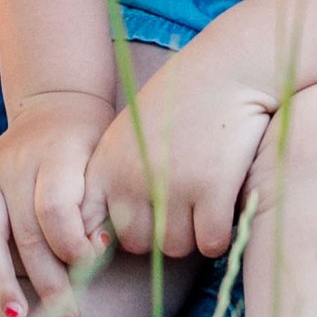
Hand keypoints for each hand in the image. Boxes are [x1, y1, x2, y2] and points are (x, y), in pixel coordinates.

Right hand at [0, 92, 115, 316]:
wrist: (55, 108)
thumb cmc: (90, 150)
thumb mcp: (104, 166)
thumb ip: (99, 206)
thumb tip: (95, 254)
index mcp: (55, 156)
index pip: (56, 210)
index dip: (75, 246)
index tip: (94, 264)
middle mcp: (14, 166)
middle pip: (24, 234)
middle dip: (48, 283)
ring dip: (0, 283)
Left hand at [85, 37, 275, 263]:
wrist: (229, 68)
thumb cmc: (182, 101)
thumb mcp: (131, 133)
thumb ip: (116, 178)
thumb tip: (107, 239)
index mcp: (106, 165)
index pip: (87, 226)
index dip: (109, 239)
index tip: (138, 225)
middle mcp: (130, 179)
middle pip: (137, 244)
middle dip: (161, 234)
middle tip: (182, 208)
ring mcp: (170, 186)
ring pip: (175, 248)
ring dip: (193, 234)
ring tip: (204, 201)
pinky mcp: (211, 190)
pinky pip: (210, 242)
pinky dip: (220, 234)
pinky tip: (226, 205)